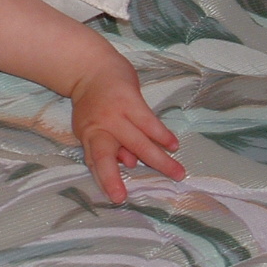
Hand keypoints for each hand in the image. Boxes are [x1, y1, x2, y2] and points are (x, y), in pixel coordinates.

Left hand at [69, 56, 184, 203]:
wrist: (92, 69)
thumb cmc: (96, 106)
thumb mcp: (94, 127)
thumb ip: (109, 147)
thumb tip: (129, 164)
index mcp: (88, 136)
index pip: (93, 161)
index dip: (103, 179)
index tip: (116, 198)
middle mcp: (98, 126)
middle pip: (105, 154)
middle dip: (114, 176)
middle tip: (124, 196)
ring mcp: (114, 113)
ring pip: (137, 141)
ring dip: (158, 158)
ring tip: (177, 173)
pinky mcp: (130, 100)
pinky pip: (148, 121)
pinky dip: (161, 134)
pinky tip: (173, 145)